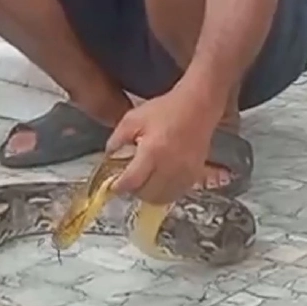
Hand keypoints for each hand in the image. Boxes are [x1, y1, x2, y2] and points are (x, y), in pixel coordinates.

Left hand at [106, 86, 220, 204]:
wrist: (198, 106)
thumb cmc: (165, 110)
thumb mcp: (132, 119)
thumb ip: (116, 140)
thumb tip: (108, 158)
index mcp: (152, 151)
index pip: (132, 181)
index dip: (119, 186)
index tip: (113, 186)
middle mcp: (170, 166)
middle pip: (147, 194)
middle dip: (134, 190)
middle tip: (129, 181)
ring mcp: (184, 173)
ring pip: (163, 199)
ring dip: (150, 195)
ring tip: (144, 182)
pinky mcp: (195, 175)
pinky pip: (177, 194)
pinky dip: (165, 193)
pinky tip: (160, 181)